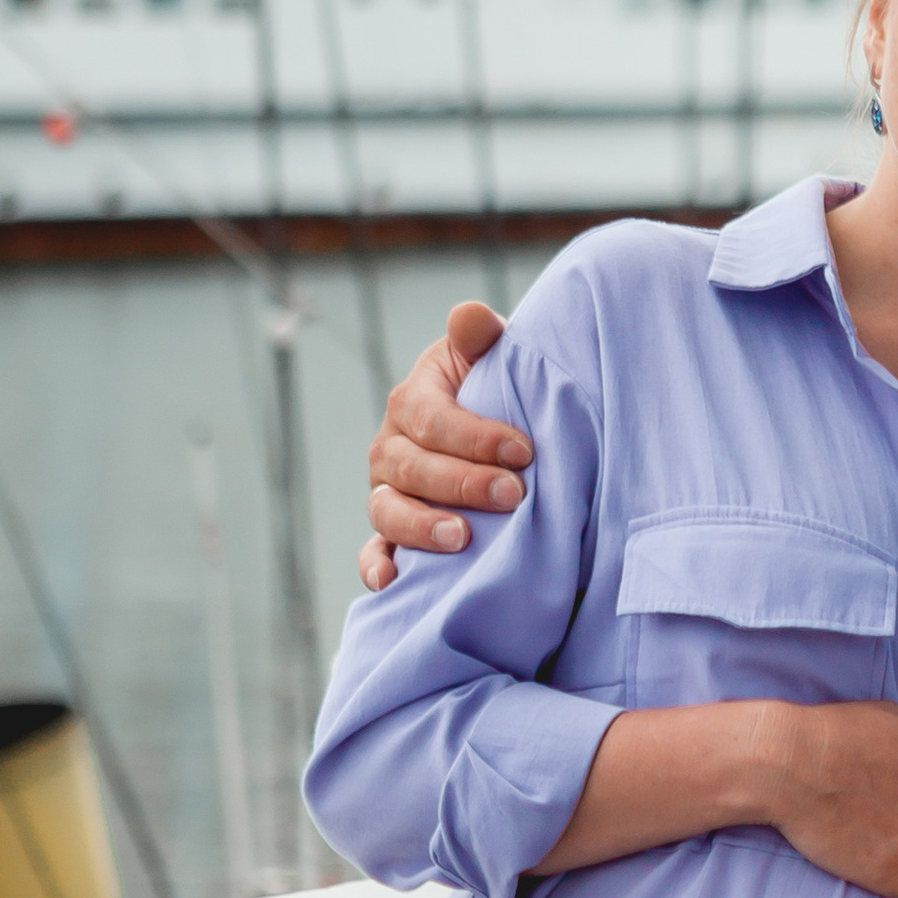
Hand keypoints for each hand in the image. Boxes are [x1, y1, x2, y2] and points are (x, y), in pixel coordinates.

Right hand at [359, 303, 521, 587]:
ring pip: (388, 510)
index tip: (524, 451)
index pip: (433, 419)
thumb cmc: (497, 391)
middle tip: (514, 494)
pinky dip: (376, 567)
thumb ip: (480, 338)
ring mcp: (387, 491)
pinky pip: (374, 551)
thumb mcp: (491, 359)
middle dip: (463, 483)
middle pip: (413, 468)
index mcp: (412, 400)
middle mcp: (391, 447)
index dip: (476, 436)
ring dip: (421, 526)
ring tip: (462, 538)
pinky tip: (392, 582)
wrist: (498, 427)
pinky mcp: (390, 531)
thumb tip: (470, 315)